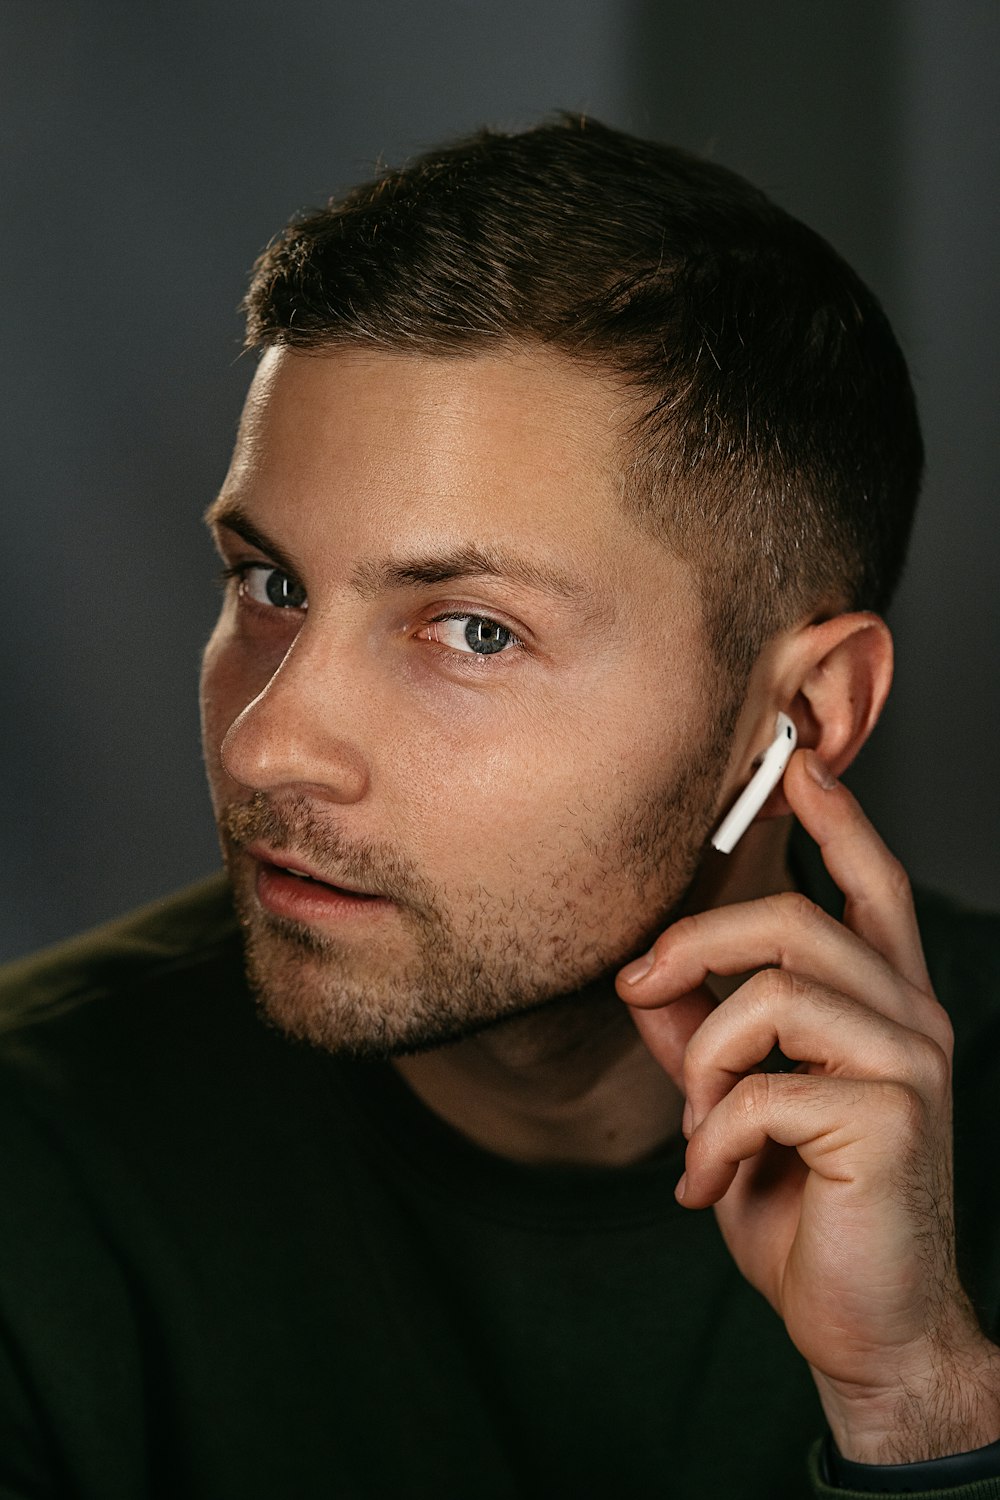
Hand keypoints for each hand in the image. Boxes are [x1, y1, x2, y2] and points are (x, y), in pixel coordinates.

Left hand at [616, 749, 999, 1463]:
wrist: (866, 1326)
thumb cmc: (806, 1210)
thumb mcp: (734, 1107)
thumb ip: (699, 1033)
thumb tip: (645, 973)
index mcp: (881, 1005)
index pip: (870, 887)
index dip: (840, 821)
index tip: (801, 762)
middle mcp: (909, 1019)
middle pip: (791, 921)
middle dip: (692, 945)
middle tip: (636, 990)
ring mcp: (908, 1064)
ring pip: (771, 995)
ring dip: (702, 1065)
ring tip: (697, 1132)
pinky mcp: (891, 1119)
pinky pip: (763, 1086)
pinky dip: (712, 1136)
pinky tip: (708, 1183)